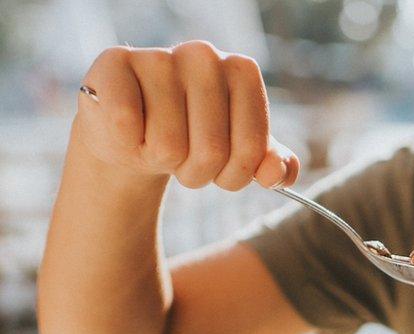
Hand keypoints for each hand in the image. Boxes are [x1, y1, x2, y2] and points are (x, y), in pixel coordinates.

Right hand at [74, 41, 298, 189]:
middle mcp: (204, 55)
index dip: (234, 175)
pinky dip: (126, 145)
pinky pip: (126, 127)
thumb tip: (276, 173)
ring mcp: (158, 56)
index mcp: (242, 71)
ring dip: (160, 162)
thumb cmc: (193, 141)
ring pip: (167, 147)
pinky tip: (128, 131)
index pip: (252, 149)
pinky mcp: (113, 65)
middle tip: (182, 158)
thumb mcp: (240, 156)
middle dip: (196, 173)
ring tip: (154, 143)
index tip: (221, 169)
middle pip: (211, 151)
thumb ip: (273, 166)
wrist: (134, 136)